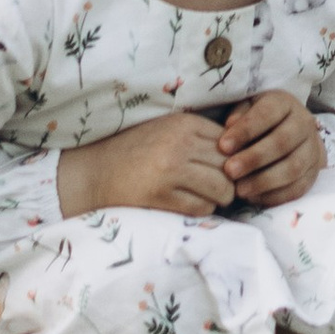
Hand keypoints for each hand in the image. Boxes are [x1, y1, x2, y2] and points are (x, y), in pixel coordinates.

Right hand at [57, 112, 232, 220]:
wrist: (95, 171)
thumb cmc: (135, 150)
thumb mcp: (168, 130)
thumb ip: (199, 136)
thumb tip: (239, 153)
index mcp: (184, 123)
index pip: (230, 143)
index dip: (233, 159)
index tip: (227, 170)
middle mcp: (180, 144)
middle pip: (229, 166)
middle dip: (231, 181)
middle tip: (224, 189)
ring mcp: (170, 170)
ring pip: (221, 188)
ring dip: (220, 198)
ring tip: (211, 199)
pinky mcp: (160, 195)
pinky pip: (201, 207)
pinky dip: (203, 210)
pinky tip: (193, 205)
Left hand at [220, 89, 325, 205]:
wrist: (294, 135)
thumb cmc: (261, 121)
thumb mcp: (249, 108)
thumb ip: (239, 115)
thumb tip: (229, 126)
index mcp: (285, 104)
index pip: (267, 114)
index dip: (245, 130)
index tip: (222, 146)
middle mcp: (304, 125)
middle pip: (282, 142)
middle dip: (254, 158)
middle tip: (229, 171)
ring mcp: (311, 150)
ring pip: (292, 168)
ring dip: (264, 181)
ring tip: (239, 190)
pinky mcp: (312, 174)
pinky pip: (297, 188)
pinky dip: (274, 196)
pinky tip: (253, 198)